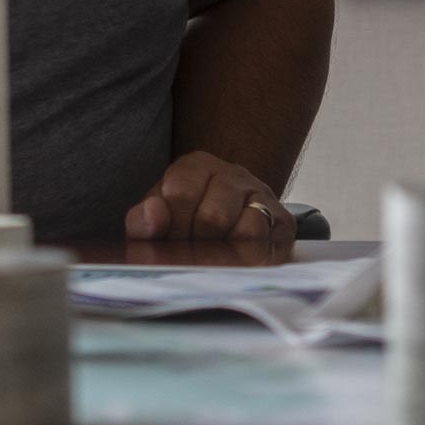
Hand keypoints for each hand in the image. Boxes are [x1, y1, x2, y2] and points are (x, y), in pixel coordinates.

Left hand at [123, 150, 294, 240]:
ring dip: (223, 252)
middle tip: (190, 254)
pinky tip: (234, 258)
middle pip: (212, 218)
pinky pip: (266, 242)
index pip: (180, 194)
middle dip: (197, 245)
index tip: (169, 241)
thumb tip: (153, 214)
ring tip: (211, 255)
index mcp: (196, 166)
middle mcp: (233, 174)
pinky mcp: (282, 221)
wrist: (226, 222)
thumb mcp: (155, 220)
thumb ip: (142, 220)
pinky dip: (246, 256)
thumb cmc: (185, 222)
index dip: (171, 228)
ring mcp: (261, 195)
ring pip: (244, 230)